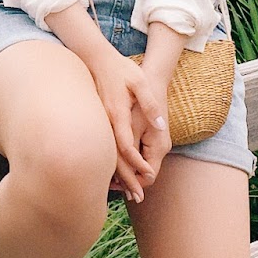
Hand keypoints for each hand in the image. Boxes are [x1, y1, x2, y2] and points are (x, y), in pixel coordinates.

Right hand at [89, 53, 170, 202]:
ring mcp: (99, 123)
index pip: (126, 146)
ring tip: (127, 193)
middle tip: (139, 198)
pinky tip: (115, 175)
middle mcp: (106, 122)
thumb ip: (150, 104)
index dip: (137, 163)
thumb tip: (161, 125)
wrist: (96, 59)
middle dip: (127, 180)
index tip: (148, 177)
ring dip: (117, 176)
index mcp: (117, 114)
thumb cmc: (121, 70)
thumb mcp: (140, 82)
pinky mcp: (98, 122)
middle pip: (115, 157)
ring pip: (107, 155)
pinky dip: (110, 163)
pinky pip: (103, 148)